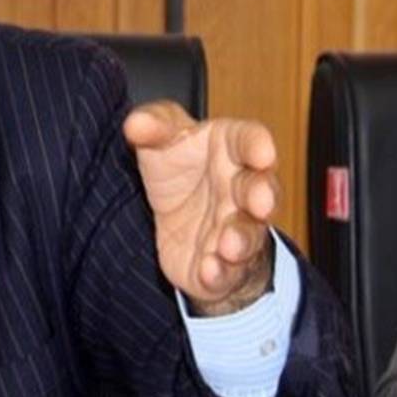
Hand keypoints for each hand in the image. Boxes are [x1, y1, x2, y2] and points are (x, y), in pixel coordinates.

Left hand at [123, 101, 278, 315]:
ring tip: (228, 245)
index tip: (262, 152)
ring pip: (248, 235)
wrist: (179, 220)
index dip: (258, 146)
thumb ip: (153, 126)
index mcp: (231, 150)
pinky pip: (227, 271)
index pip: (250, 140)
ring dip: (241, 240)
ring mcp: (236, 229)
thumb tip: (135, 124)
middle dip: (261, 196)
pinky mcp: (223, 264)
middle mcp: (241, 190)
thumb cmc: (180, 168)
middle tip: (260, 202)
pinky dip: (220, 272)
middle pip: (259, 190)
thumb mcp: (163, 140)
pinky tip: (210, 270)